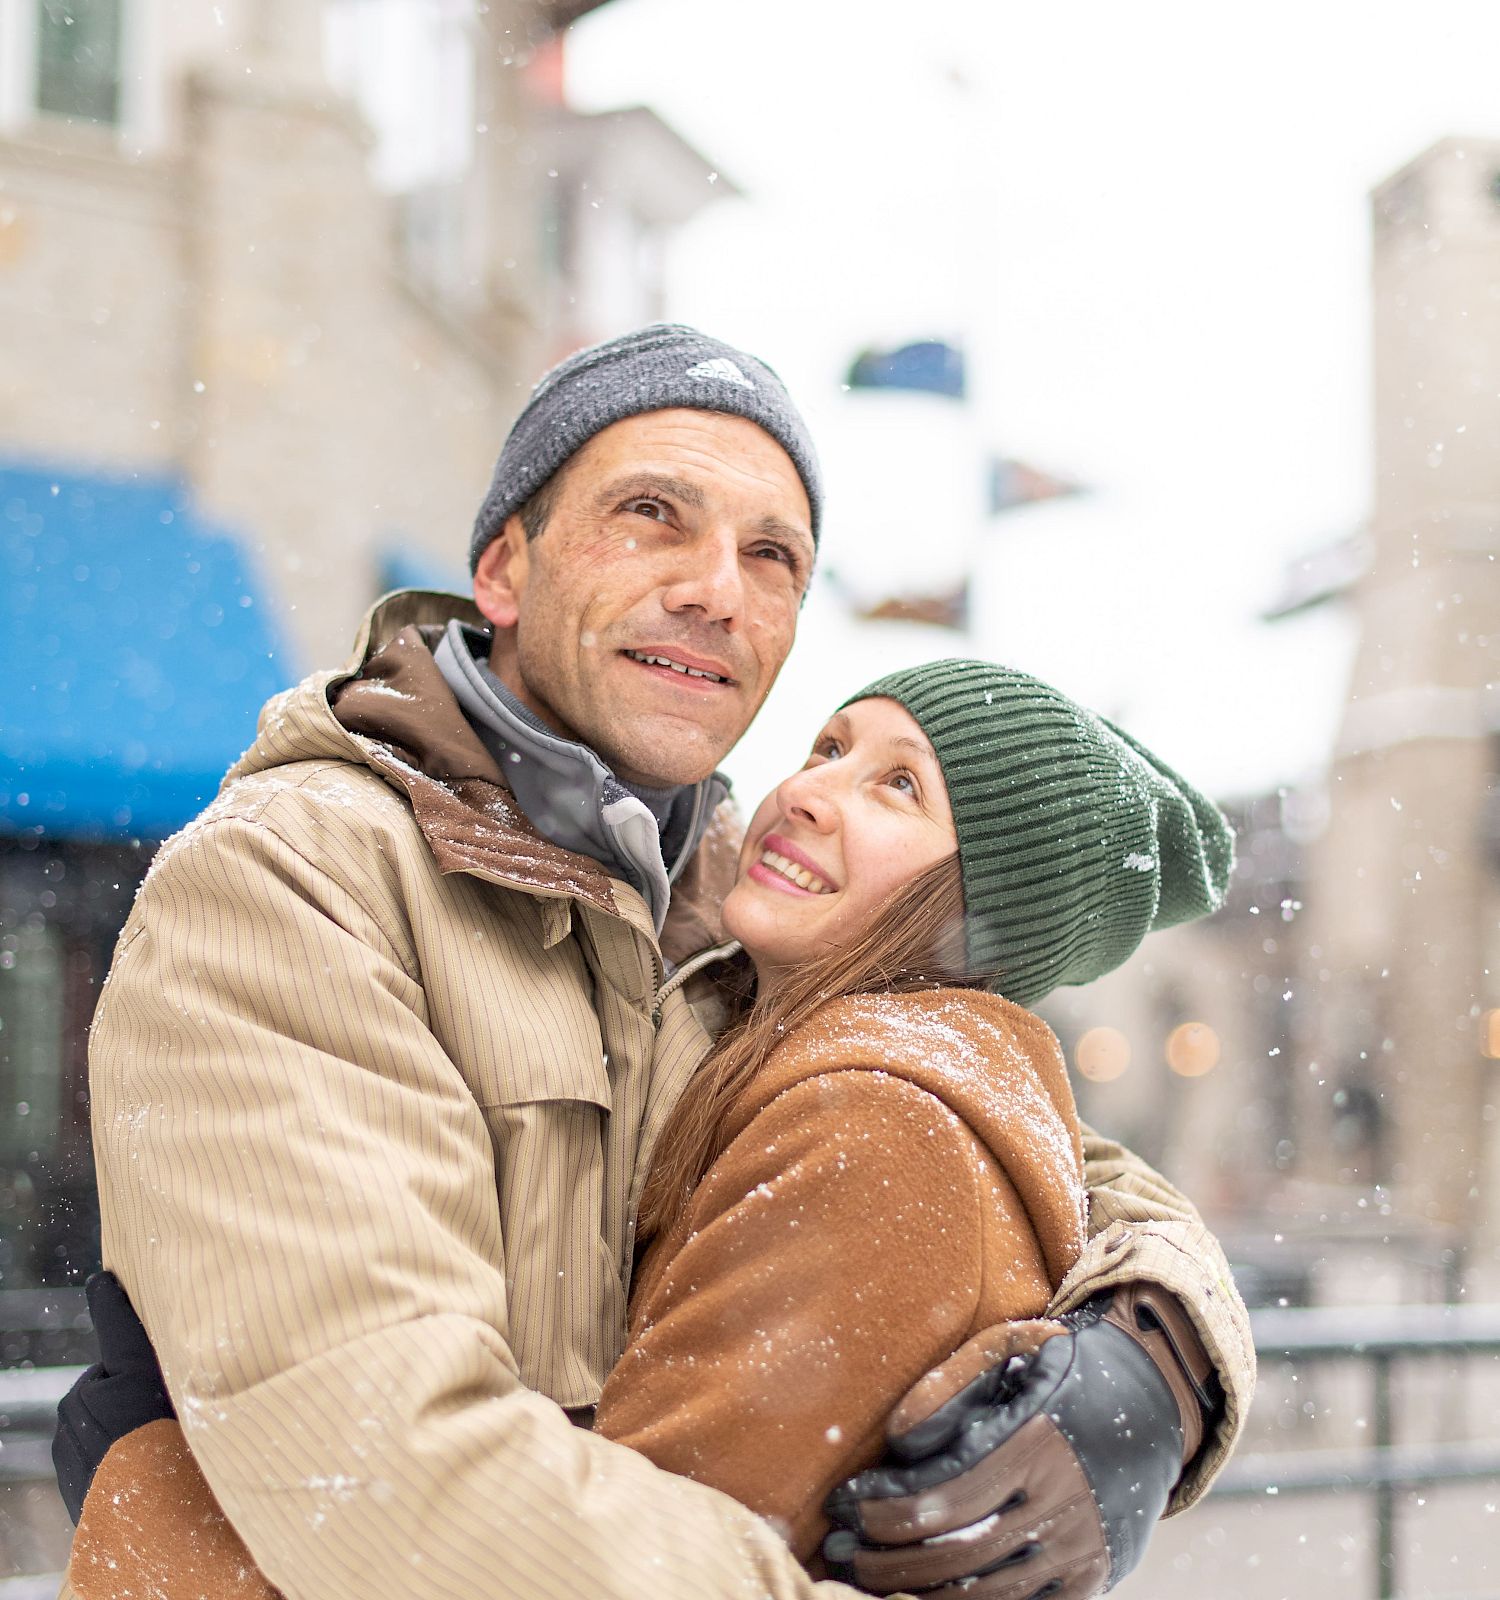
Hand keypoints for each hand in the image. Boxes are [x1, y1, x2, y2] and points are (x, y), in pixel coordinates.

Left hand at [53, 1271, 175, 1522]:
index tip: (104, 1278)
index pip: (118, 1324)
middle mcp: (91, 1399)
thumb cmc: (190, 1468)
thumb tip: (173, 1350)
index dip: (112, 1297)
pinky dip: (102, 1442)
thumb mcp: (199, 1410)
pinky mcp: (64, 1462)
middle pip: (109, 1375)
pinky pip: (83, 1437)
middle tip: (162, 1411)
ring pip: (93, 1408)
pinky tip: (130, 1462)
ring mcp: (71, 1434)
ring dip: (114, 1416)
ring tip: (149, 1444)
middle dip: (127, 1384)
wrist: (152, 1540)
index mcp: (128, 1379)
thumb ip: (186, 1377)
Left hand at [822, 1287, 1215, 1597]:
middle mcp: (1062, 1502)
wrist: (1151, 1404)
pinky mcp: (1090, 1581)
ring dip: (912, 1593)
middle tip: (838, 1547)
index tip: (841, 1504)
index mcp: (1037, 1442)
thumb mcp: (1010, 1353)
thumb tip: (896, 1441)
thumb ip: (950, 1387)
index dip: (880, 1507)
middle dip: (883, 1557)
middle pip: (953, 1552)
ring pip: (982, 1595)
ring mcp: (1080, 1549)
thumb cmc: (1058, 1371)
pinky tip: (921, 1597)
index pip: (940, 1494)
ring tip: (865, 1577)